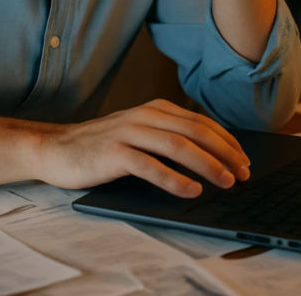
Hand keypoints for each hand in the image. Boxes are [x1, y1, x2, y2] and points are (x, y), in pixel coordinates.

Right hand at [36, 99, 250, 197]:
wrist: (56, 148)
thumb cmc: (101, 146)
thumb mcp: (139, 132)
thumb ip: (168, 135)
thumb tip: (209, 154)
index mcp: (156, 109)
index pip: (202, 122)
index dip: (227, 141)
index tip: (244, 160)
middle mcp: (145, 116)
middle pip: (196, 132)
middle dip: (225, 153)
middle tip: (243, 174)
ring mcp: (129, 133)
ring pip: (178, 146)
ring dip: (206, 165)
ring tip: (225, 181)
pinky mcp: (114, 153)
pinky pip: (150, 166)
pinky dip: (174, 179)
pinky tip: (190, 190)